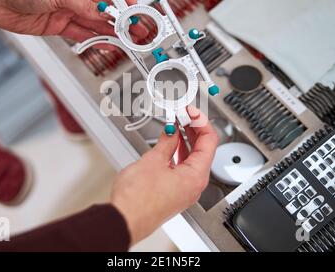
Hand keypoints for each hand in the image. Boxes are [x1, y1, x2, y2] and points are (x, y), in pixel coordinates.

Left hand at [0, 0, 146, 41]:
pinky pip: (82, 34)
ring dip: (111, 32)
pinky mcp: (59, 26)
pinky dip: (94, 39)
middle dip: (121, 18)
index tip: (135, 8)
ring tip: (127, 40)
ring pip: (95, 23)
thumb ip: (85, 7)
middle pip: (104, 7)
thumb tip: (105, 16)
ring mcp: (68, 10)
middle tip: (136, 29)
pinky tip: (107, 43)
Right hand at [111, 106, 217, 244]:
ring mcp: (185, 190)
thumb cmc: (137, 199)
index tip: (191, 112)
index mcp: (196, 176)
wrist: (124, 221)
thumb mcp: (153, 161)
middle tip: (184, 115)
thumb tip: (172, 131)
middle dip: (194, 130)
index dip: (201, 122)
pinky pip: (183, 169)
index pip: (209, 141)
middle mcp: (194, 185)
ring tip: (176, 126)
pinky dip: (179, 154)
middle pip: (203, 150)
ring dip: (186, 141)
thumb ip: (166, 142)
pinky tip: (170, 145)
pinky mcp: (175, 193)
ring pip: (193, 160)